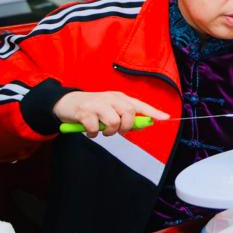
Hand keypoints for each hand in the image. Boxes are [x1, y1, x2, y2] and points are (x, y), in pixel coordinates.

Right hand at [51, 91, 169, 136]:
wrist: (66, 102)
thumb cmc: (93, 108)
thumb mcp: (110, 109)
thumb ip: (125, 116)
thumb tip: (143, 125)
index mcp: (120, 98)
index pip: (140, 104)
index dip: (153, 112)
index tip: (166, 118)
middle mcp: (111, 98)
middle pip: (129, 112)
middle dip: (127, 126)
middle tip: (119, 131)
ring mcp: (97, 104)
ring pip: (114, 121)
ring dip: (110, 131)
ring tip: (103, 131)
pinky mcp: (84, 111)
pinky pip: (95, 128)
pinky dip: (94, 134)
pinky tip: (90, 130)